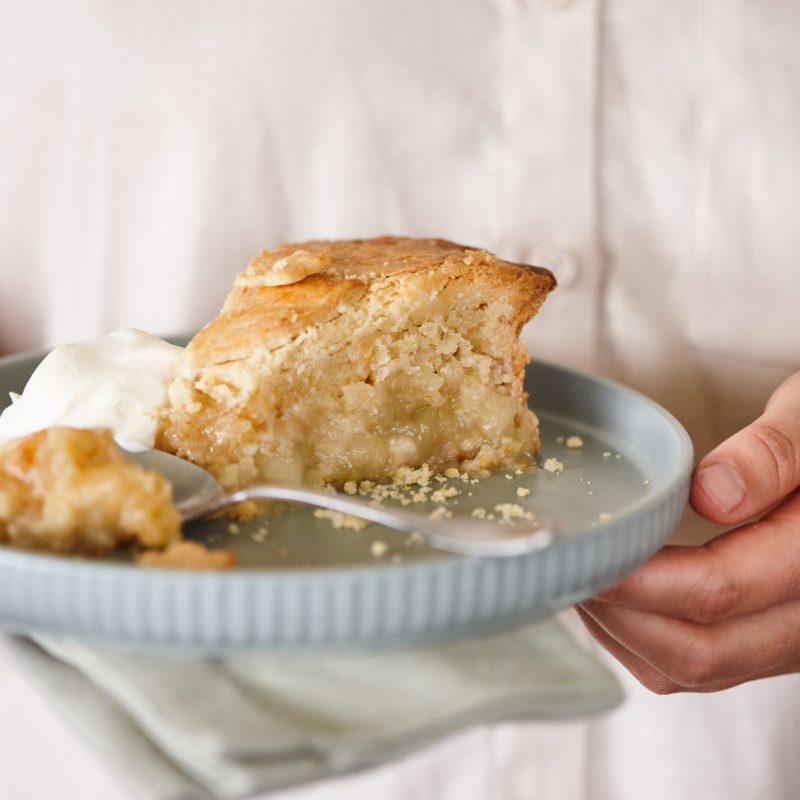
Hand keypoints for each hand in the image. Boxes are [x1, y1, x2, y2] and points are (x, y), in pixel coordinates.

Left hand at [578, 371, 799, 692]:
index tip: (580, 550)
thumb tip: (710, 493)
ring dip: (623, 632)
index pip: (717, 591)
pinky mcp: (768, 642)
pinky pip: (700, 668)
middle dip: (617, 613)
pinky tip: (611, 593)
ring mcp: (790, 640)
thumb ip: (773, 452)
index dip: (635, 580)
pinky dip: (642, 640)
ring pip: (693, 670)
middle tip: (564, 563)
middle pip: (699, 650)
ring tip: (579, 573)